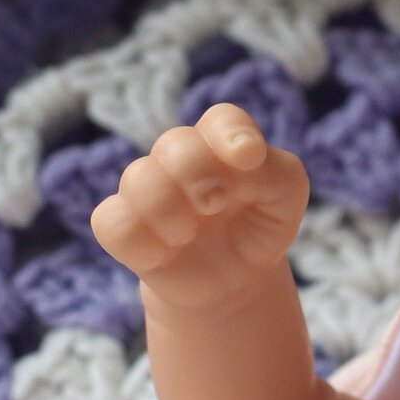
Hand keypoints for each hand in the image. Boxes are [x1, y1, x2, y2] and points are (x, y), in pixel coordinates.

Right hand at [89, 103, 309, 310]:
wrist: (235, 280)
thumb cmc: (258, 228)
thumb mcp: (285, 201)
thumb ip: (279, 173)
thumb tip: (243, 158)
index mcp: (222, 144)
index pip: (222, 119)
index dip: (231, 133)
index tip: (248, 157)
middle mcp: (179, 158)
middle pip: (174, 144)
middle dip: (200, 177)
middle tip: (216, 206)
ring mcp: (145, 188)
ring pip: (139, 179)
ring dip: (171, 213)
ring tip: (189, 235)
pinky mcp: (121, 225)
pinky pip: (114, 223)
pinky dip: (144, 244)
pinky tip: (164, 254)